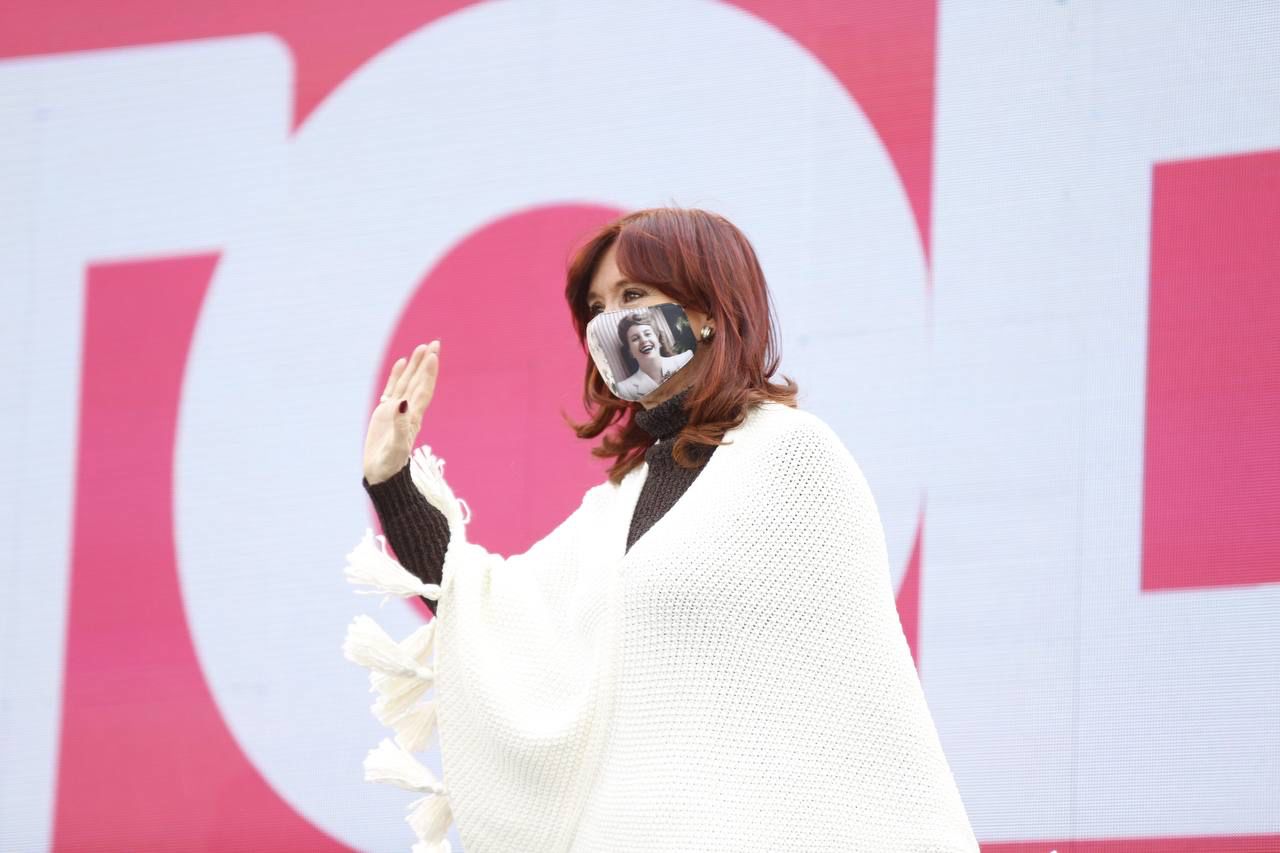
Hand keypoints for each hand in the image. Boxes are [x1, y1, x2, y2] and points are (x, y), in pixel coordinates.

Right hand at [362, 341, 440, 483]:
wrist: (382, 474)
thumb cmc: (390, 463)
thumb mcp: (396, 445)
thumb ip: (399, 424)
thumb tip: (401, 403)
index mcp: (413, 417)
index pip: (423, 390)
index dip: (429, 374)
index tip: (434, 355)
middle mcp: (407, 410)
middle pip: (419, 382)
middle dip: (427, 363)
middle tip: (435, 343)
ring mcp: (396, 410)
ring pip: (407, 382)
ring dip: (415, 366)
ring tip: (421, 347)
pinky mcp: (384, 413)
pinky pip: (393, 388)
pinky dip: (397, 375)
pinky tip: (401, 362)